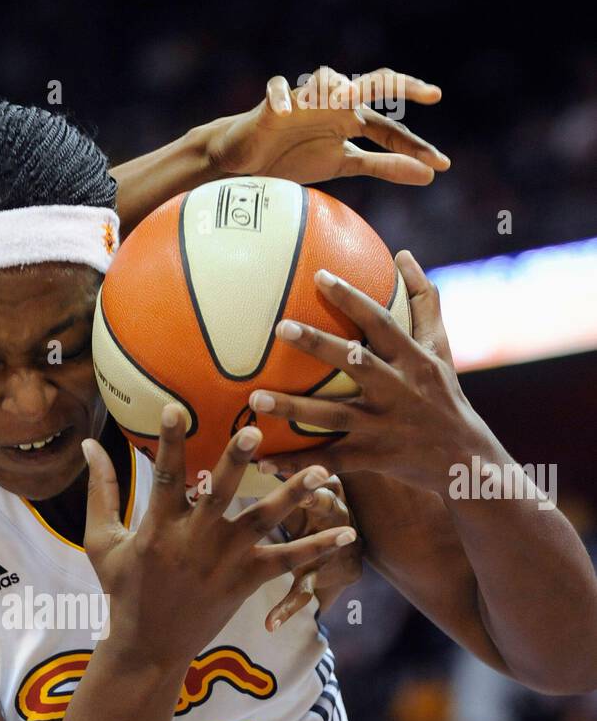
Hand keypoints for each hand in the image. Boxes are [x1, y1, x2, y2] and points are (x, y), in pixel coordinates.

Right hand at [82, 409, 356, 670]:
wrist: (148, 647)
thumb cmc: (122, 590)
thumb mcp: (99, 543)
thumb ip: (99, 492)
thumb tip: (90, 444)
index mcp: (157, 529)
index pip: (164, 478)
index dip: (170, 442)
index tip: (176, 408)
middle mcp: (193, 543)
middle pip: (220, 495)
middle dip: (237, 462)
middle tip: (256, 431)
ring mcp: (223, 563)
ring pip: (263, 522)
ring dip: (293, 495)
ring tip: (322, 470)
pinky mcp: (245, 582)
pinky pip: (287, 563)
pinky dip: (318, 548)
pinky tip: (347, 531)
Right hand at [206, 65, 448, 186]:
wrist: (250, 159)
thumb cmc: (295, 157)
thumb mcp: (343, 165)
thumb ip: (384, 165)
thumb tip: (430, 175)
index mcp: (351, 120)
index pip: (390, 127)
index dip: (415, 145)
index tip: (442, 165)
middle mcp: (333, 105)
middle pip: (372, 86)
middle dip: (400, 86)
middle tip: (430, 94)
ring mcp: (304, 102)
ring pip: (325, 79)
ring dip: (337, 86)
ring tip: (348, 99)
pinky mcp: (271, 106)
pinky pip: (276, 89)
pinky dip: (281, 96)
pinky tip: (285, 108)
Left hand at [251, 251, 493, 493]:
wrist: (466, 460)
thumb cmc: (446, 397)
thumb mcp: (441, 348)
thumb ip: (424, 301)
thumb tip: (404, 255)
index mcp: (412, 360)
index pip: (381, 322)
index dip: (352, 298)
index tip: (318, 275)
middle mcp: (398, 390)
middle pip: (354, 363)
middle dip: (317, 344)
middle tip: (279, 327)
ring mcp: (384, 426)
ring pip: (332, 415)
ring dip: (292, 408)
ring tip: (254, 396)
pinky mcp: (373, 458)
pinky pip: (329, 461)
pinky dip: (296, 465)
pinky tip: (262, 461)